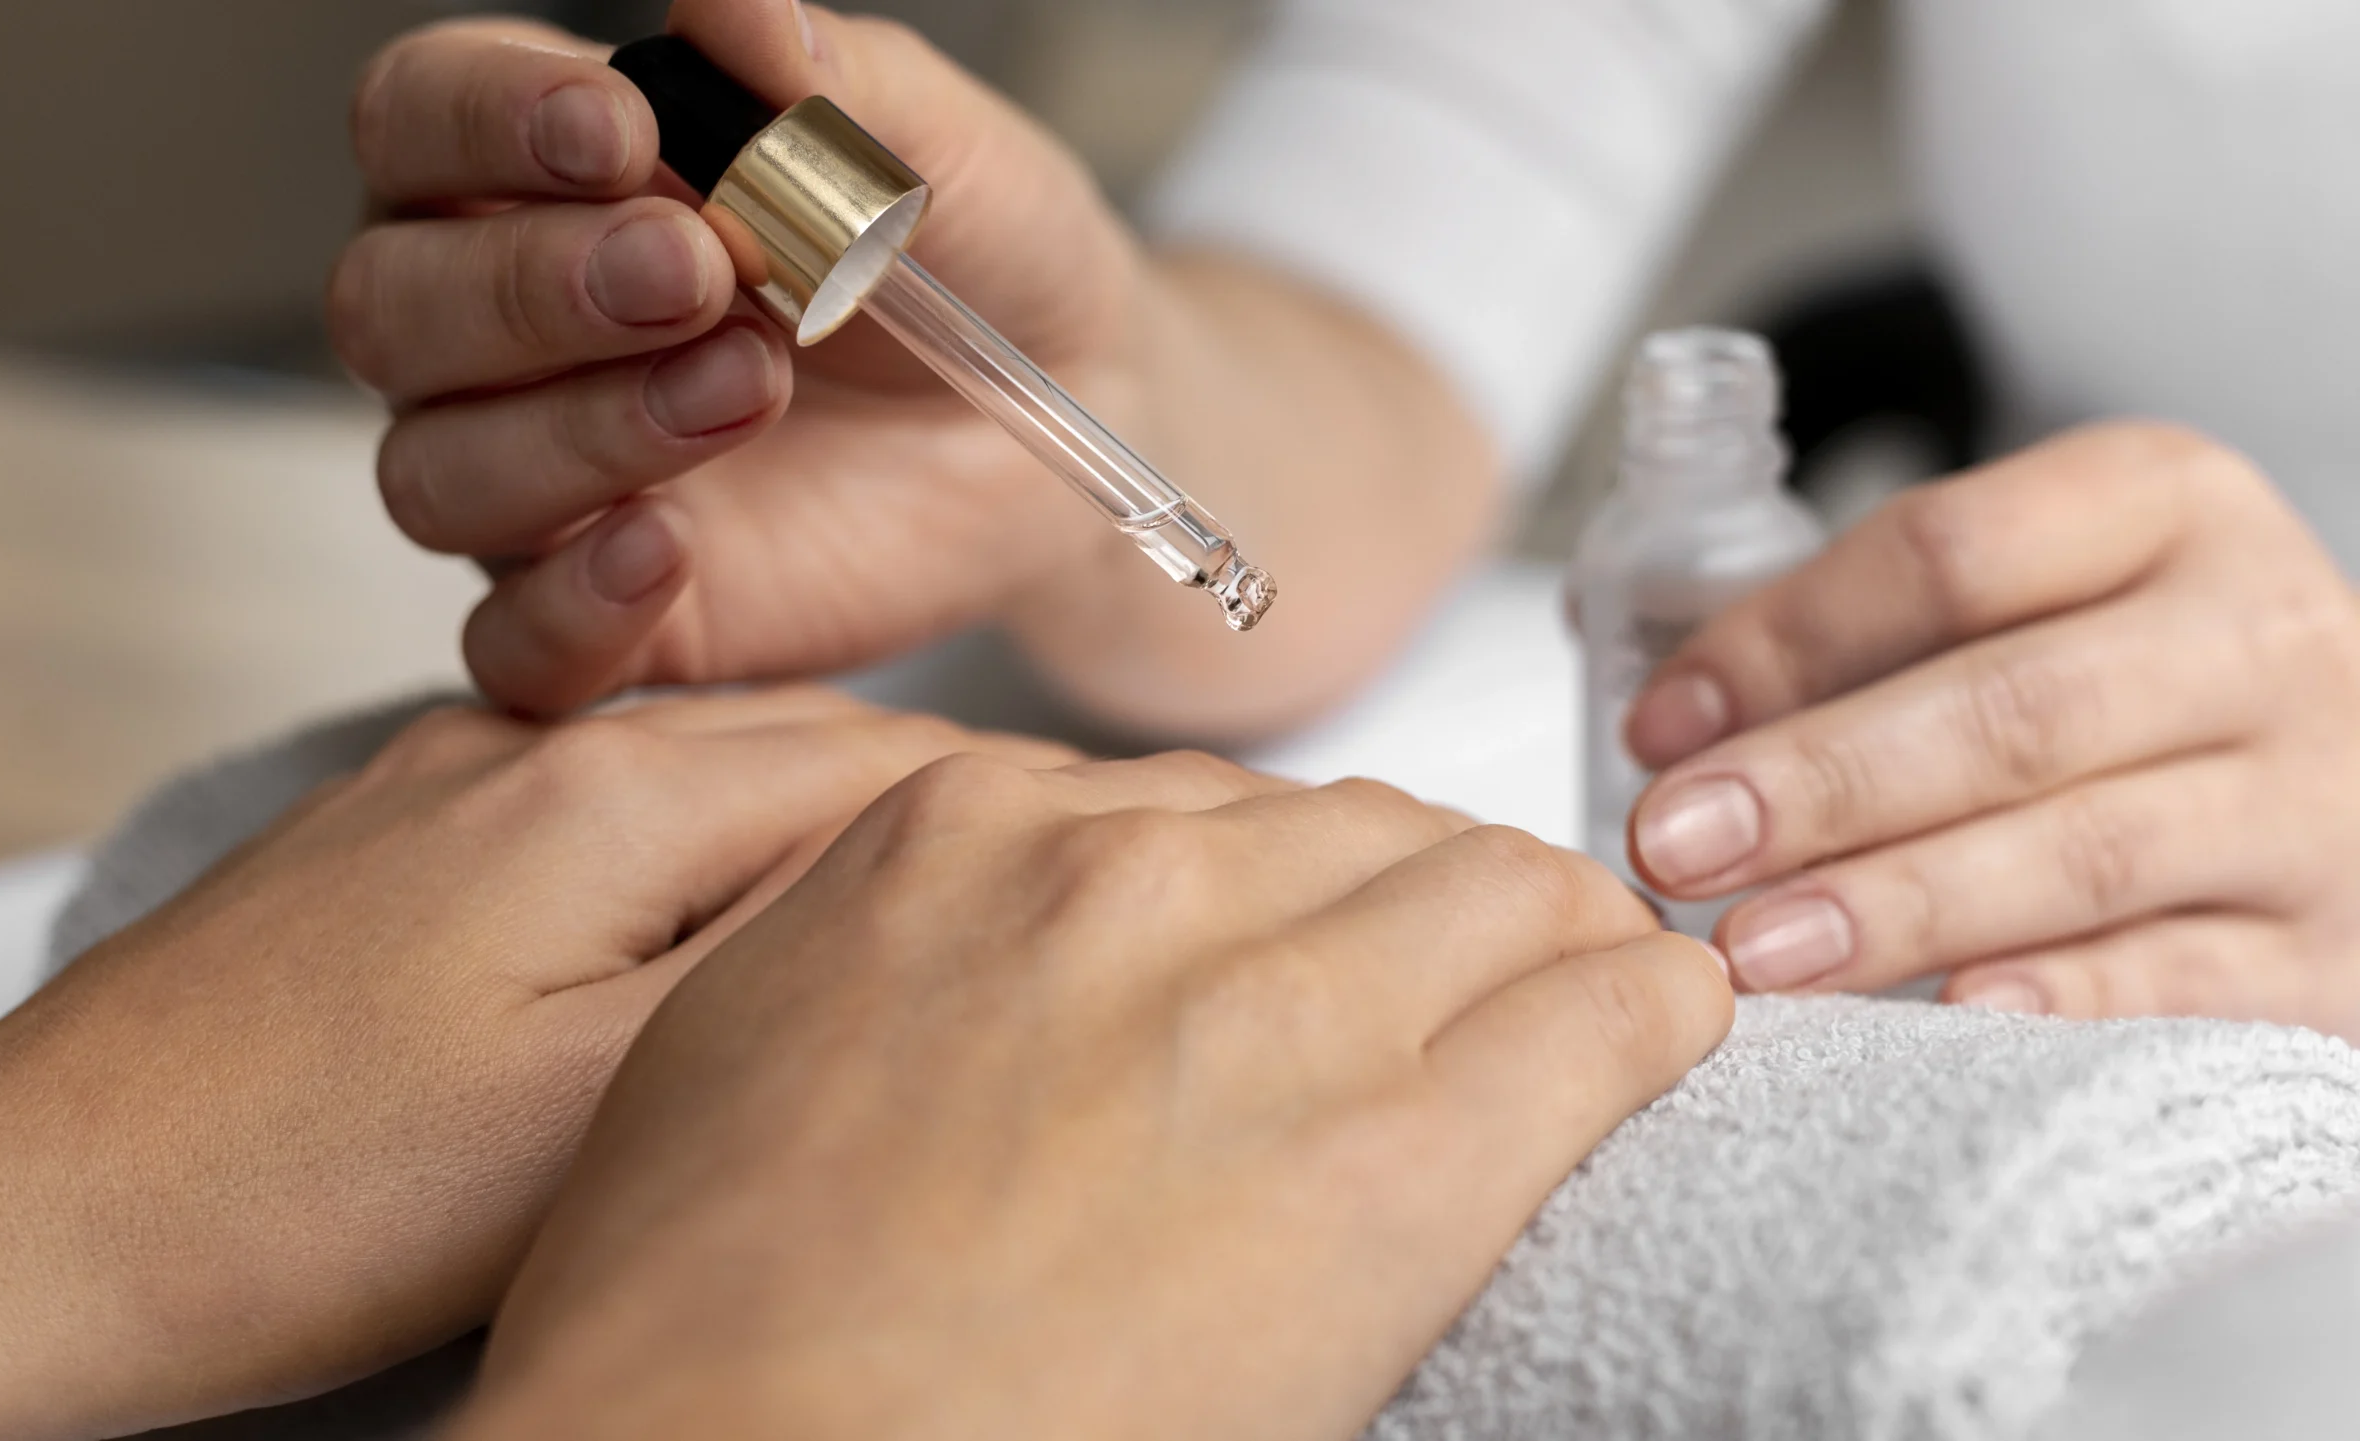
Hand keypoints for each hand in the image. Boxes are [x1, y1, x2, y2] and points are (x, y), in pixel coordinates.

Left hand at [0, 689, 1070, 1440]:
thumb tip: (952, 872)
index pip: (896, 758)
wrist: (36, 1219)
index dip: (1032, 813)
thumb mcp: (606, 1096)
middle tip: (1064, 891)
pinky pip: (605, 829)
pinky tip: (726, 941)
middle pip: (805, 748)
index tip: (1125, 862)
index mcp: (608, 788)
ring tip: (930, 920)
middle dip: (949, 808)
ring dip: (826, 834)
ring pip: (705, 784)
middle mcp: (529, 750)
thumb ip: (797, 957)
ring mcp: (447, 790)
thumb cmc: (308, 1192)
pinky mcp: (391, 855)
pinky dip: (704, 867)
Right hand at [333, 3, 1494, 737]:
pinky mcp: (611, 617)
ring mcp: (541, 487)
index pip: (416, 120)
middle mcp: (501, 334)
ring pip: (436, 473)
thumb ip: (829, 83)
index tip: (617, 126)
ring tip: (751, 384)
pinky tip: (665, 555)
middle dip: (532, 284)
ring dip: (578, 430)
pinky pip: (509, 649)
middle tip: (702, 265)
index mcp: (538, 176)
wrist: (1075, 412)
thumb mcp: (938, 153)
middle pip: (392, 307)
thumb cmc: (976, 255)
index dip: (483, 119)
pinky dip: (564, 608)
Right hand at [449, 754, 1731, 1439]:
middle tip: (1473, 963)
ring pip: (1502, 884)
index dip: (1293, 877)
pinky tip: (1667, 1033)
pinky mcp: (1397, 1153)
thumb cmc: (704, 1316)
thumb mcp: (752, 1039)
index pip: (1212, 804)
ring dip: (1550, 935)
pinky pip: (1601, 1011)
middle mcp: (1126, 881)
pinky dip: (1649, 1012)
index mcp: (966, 837)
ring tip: (1586, 992)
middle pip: (1365, 828)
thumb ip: (907, 939)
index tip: (1327, 930)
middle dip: (1428, 891)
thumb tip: (1002, 936)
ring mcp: (1266, 1001)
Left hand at [1624, 422, 2359, 1030]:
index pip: (1949, 553)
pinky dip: (2059, 998)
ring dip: (1899, 903)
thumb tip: (1661, 711)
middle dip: (1821, 782)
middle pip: (2012, 708)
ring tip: (1755, 950)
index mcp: (2163, 506)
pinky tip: (1950, 1013)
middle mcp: (2256, 634)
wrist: (2358, 788)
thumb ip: (1868, 632)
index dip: (1785, 641)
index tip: (1663, 728)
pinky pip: (2184, 978)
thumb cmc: (2149, 690)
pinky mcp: (2335, 946)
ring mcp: (2312, 795)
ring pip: (2087, 850)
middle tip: (1675, 844)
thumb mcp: (2045, 598)